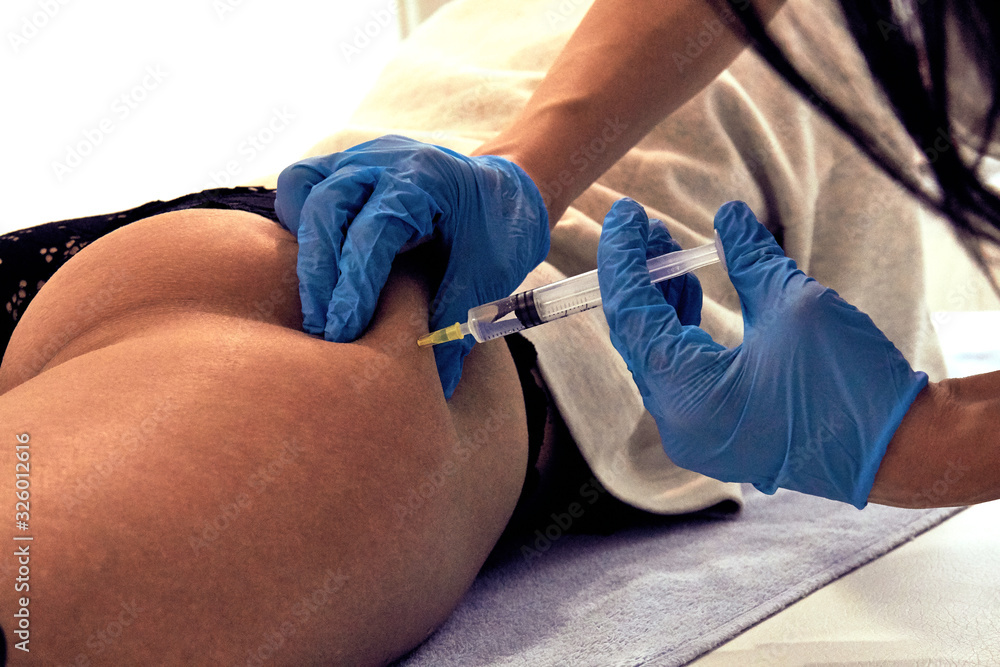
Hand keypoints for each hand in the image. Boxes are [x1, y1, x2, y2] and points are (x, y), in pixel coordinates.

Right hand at [275, 135, 550, 397]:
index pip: (373, 231)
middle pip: (326, 206)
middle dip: (319, 272)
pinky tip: (318, 268)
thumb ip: (458, 326)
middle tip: (324, 329)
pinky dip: (300, 225)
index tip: (343, 333)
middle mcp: (386, 159)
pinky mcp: (344, 170)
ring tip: (316, 300)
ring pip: (302, 188)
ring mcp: (360, 159)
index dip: (353, 285)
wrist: (506, 192)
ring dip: (304, 246)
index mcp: (425, 177)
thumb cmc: (500, 232)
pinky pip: (302, 187)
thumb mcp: (489, 277)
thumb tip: (436, 388)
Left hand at [597, 199, 927, 507]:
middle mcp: (679, 424)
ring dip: (658, 302)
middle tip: (649, 227)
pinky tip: (687, 292)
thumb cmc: (851, 384)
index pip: (631, 314)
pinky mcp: (716, 433)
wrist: (900, 450)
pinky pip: (678, 375)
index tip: (626, 211)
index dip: (622, 257)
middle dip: (638, 276)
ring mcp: (696, 434)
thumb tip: (727, 217)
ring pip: (655, 354)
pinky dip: (678, 331)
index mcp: (686, 397)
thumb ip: (749, 259)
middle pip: (636, 336)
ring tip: (669, 252)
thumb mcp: (796, 305)